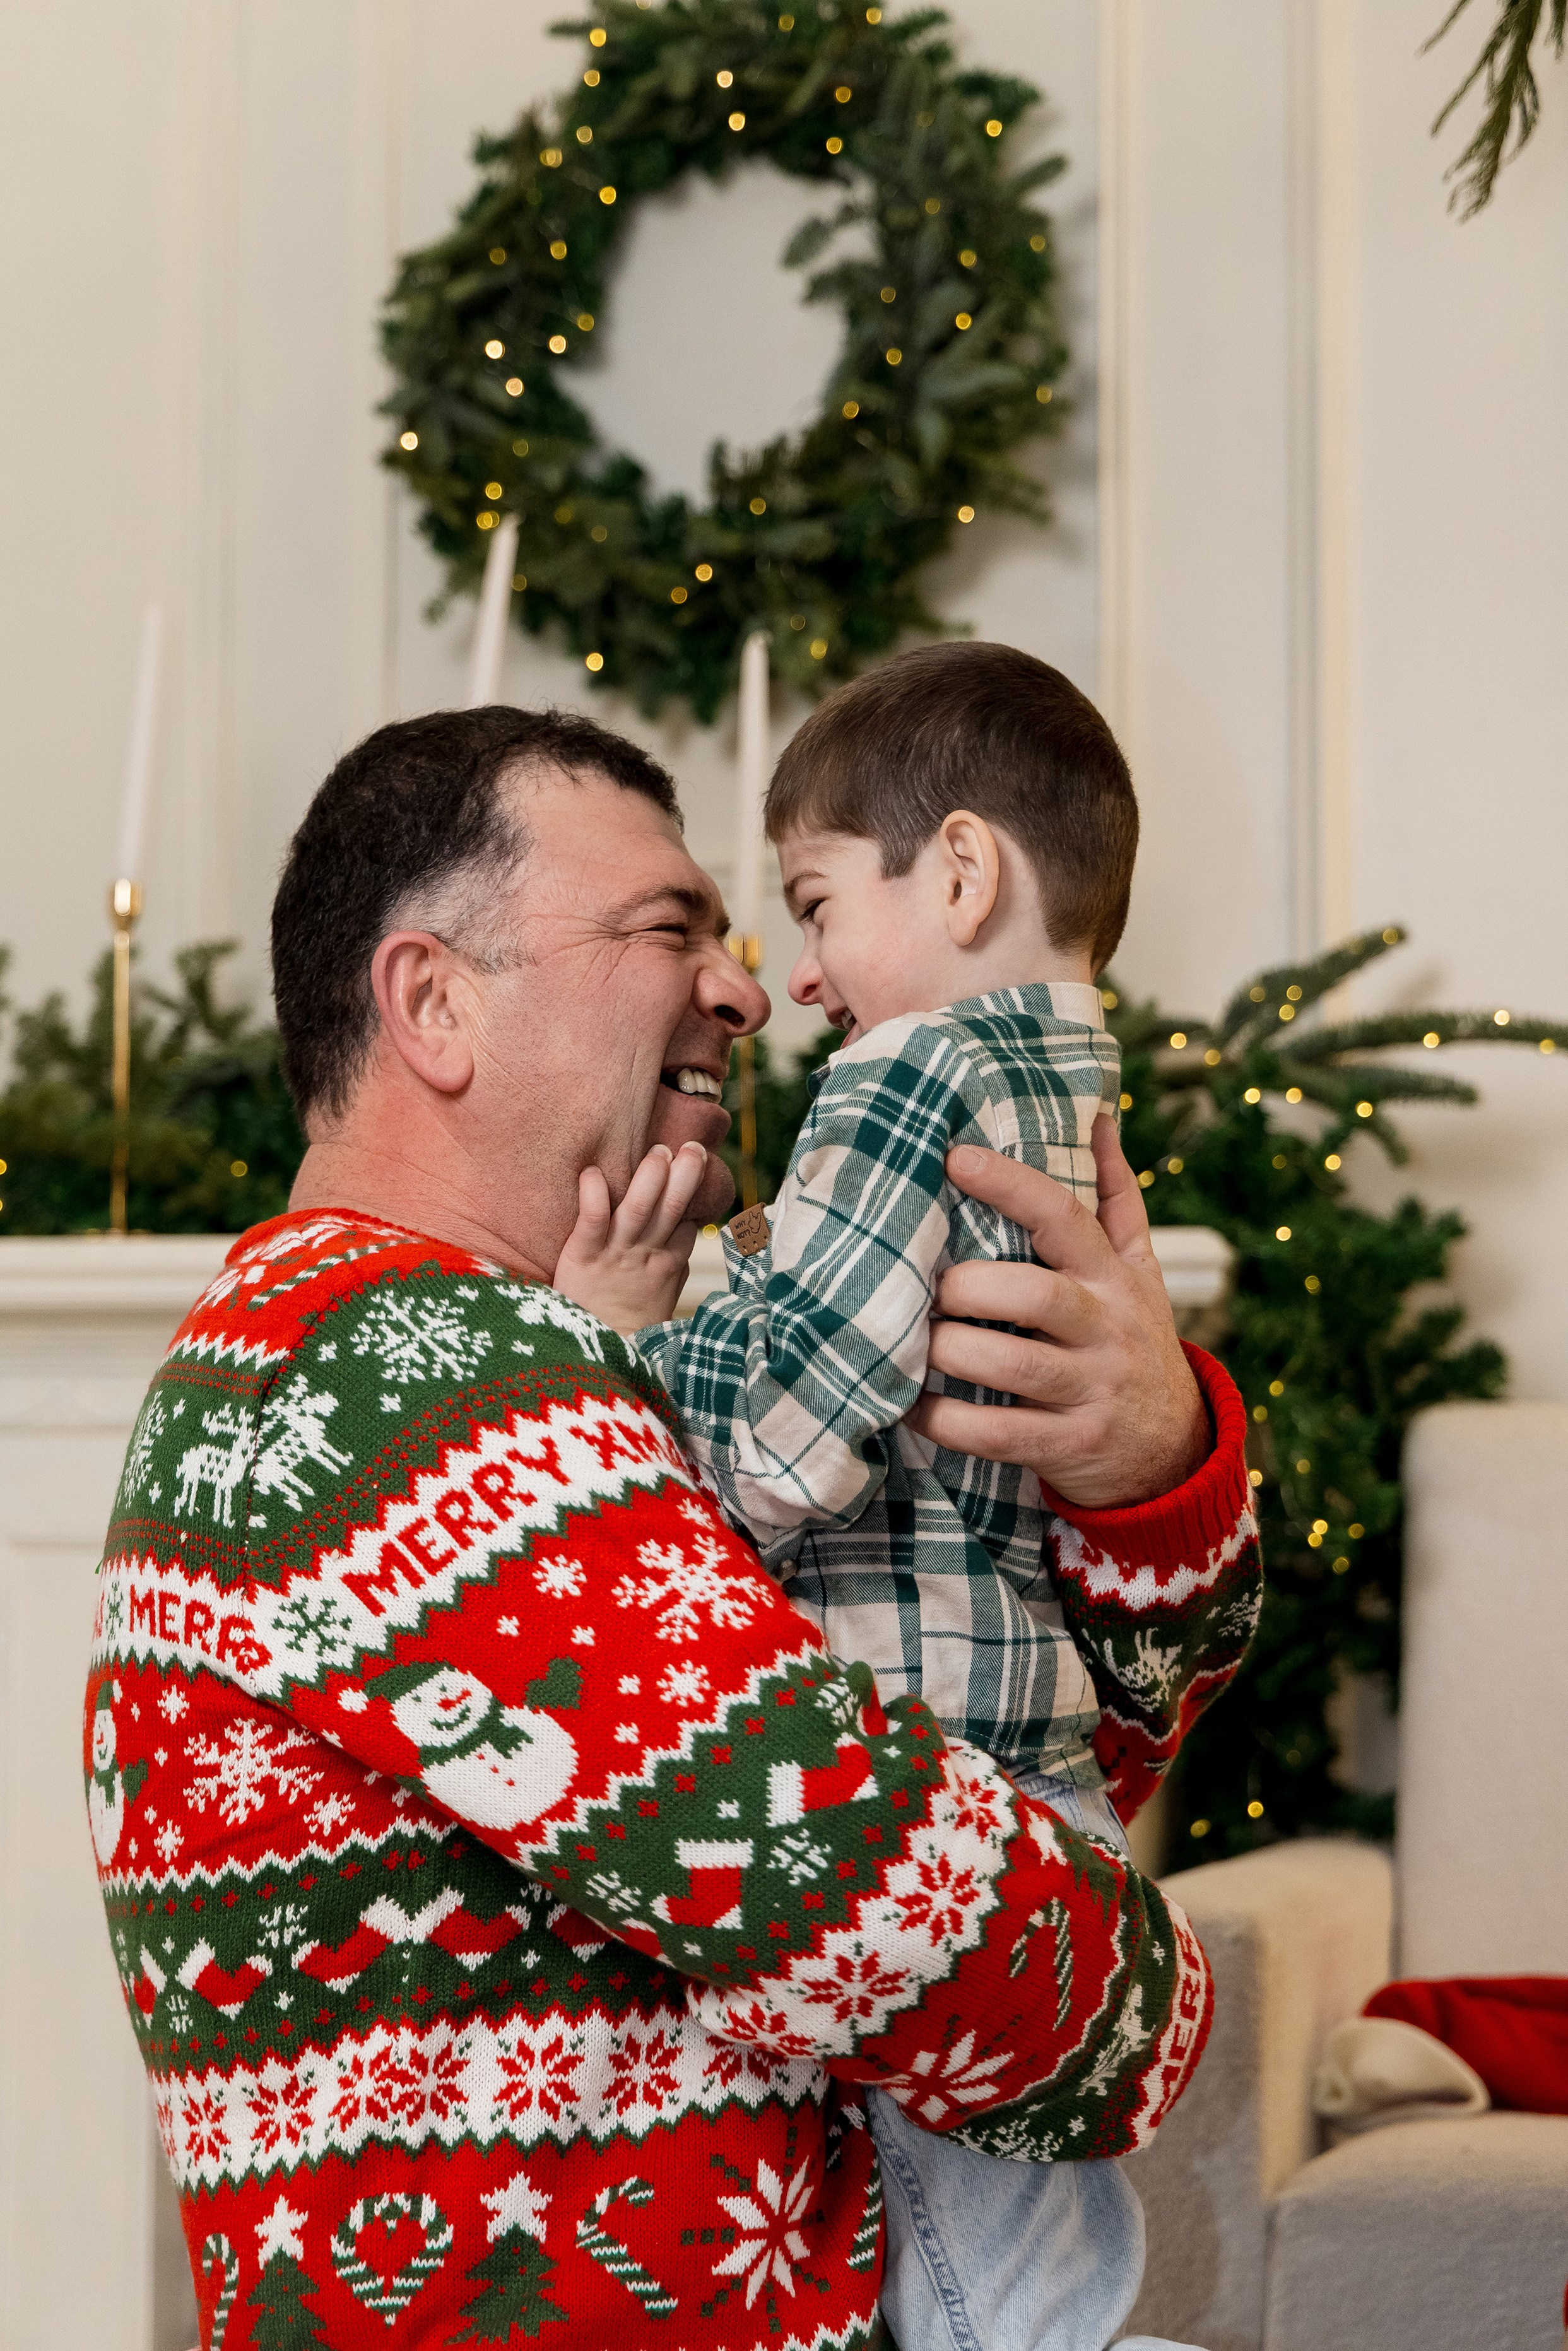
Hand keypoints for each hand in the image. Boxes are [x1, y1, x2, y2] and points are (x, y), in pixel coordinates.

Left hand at [553, 1142, 708, 1333]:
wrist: (596, 1361)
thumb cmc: (624, 1332)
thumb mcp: (660, 1302)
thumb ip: (672, 1270)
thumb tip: (685, 1239)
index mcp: (665, 1268)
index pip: (686, 1228)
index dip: (693, 1199)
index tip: (697, 1168)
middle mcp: (644, 1257)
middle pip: (671, 1211)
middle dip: (685, 1177)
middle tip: (695, 1148)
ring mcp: (616, 1256)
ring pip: (639, 1210)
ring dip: (652, 1178)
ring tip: (661, 1151)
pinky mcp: (583, 1257)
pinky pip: (592, 1220)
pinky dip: (593, 1194)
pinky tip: (591, 1172)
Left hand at [906, 1117, 1209, 1508]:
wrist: (1172, 1453)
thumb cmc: (1134, 1341)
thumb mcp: (1139, 1269)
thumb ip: (1115, 1196)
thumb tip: (1098, 1114)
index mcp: (1115, 1277)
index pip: (1066, 1217)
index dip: (1011, 1184)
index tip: (956, 1156)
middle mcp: (1107, 1329)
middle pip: (1035, 1294)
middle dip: (968, 1285)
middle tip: (925, 1284)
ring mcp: (1090, 1391)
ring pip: (1013, 1363)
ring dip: (950, 1349)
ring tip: (910, 1338)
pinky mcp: (1069, 1446)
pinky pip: (997, 1433)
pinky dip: (947, 1421)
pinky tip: (912, 1406)